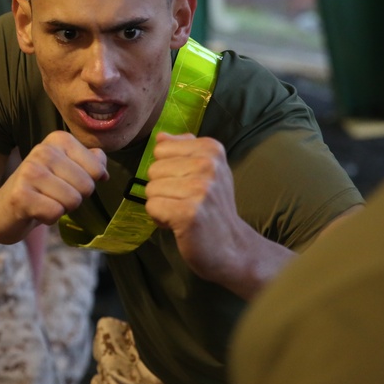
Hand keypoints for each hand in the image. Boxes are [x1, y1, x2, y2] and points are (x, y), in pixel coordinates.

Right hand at [0, 131, 108, 243]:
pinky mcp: (21, 196)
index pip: (97, 169)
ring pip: (73, 201)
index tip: (66, 182)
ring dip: (61, 208)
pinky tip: (34, 211)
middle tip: (53, 195)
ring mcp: (30, 172)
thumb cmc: (39, 190)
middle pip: (86, 186)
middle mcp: (43, 150)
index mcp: (58, 140)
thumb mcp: (65, 170)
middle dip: (75, 198)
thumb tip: (103, 168)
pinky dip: (49, 218)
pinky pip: (55, 213)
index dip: (87, 183)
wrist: (0, 210)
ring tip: (44, 202)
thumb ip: (89, 163)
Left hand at [145, 133, 248, 283]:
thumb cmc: (214, 207)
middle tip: (186, 202)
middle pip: (153, 169)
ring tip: (183, 212)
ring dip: (162, 204)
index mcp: (211, 149)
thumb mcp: (206, 171)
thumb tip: (160, 136)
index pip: (161, 149)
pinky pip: (152, 207)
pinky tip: (179, 224)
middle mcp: (207, 165)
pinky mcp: (188, 212)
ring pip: (151, 189)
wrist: (233, 247)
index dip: (168, 170)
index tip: (186, 184)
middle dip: (163, 189)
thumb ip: (182, 149)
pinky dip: (160, 219)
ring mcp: (199, 189)